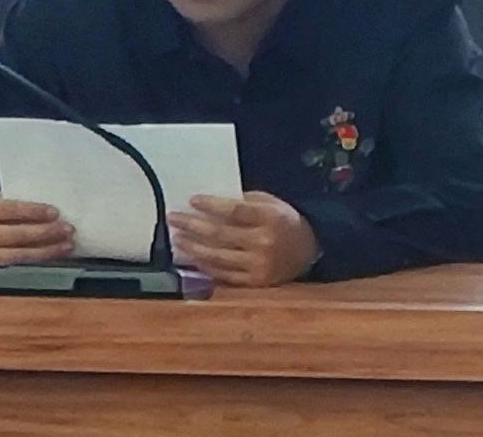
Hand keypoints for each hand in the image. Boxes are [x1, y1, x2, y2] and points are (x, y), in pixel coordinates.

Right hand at [0, 192, 73, 274]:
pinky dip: (39, 264)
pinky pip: (17, 270)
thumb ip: (17, 201)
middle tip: (68, 229)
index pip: (10, 210)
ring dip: (47, 251)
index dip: (34, 212)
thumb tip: (54, 208)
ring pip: (19, 256)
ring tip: (67, 245)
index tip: (56, 212)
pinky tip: (54, 258)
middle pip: (16, 235)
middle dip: (46, 233)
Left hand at [169, 191, 318, 286]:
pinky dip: (206, 266)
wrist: (308, 251)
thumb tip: (211, 203)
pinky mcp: (255, 282)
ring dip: (193, 247)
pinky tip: (192, 258)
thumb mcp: (271, 203)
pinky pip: (224, 274)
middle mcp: (264, 243)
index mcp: (270, 218)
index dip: (211, 206)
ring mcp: (259, 265)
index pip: (234, 210)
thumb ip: (245, 201)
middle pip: (220, 234)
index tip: (192, 200)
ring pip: (218, 257)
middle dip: (193, 226)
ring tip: (177, 239)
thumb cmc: (284, 221)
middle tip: (174, 219)